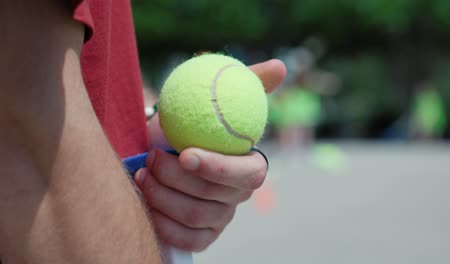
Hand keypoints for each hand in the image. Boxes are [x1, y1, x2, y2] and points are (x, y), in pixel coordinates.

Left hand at [135, 59, 286, 251]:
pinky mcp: (202, 236)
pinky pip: (186, 239)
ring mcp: (221, 218)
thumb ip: (248, 82)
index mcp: (251, 167)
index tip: (185, 153)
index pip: (246, 175)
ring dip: (161, 196)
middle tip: (151, 158)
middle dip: (175, 179)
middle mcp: (238, 196)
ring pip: (194, 217)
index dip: (217, 168)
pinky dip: (162, 222)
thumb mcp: (217, 96)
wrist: (168, 145)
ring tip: (141, 174)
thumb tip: (280, 67)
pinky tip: (145, 200)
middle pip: (211, 197)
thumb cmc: (193, 119)